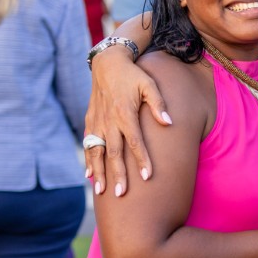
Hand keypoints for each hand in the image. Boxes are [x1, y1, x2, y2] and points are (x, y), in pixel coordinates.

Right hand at [84, 48, 170, 196]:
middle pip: (114, 153)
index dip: (141, 160)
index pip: (135, 142)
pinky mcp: (90, 121)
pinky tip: (90, 176)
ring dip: (99, 172)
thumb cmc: (133, 75)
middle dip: (118, 174)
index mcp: (125, 114)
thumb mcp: (149, 84)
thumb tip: (169, 122)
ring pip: (96, 152)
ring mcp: (97, 122)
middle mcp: (109, 121)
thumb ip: (158, 104)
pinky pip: (88, 145)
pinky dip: (88, 161)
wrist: (107, 63)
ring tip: (101, 191)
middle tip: (122, 194)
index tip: (147, 177)